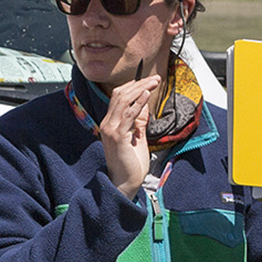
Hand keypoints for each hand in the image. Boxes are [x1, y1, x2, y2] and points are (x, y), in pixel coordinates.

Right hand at [101, 73, 160, 198]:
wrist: (125, 182)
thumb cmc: (131, 163)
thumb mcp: (138, 137)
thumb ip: (139, 121)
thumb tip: (145, 104)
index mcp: (110, 123)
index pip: (119, 97)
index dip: (133, 86)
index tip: (149, 81)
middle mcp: (107, 123)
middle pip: (120, 95)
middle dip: (138, 83)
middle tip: (154, 78)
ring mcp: (110, 129)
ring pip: (123, 100)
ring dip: (140, 89)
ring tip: (153, 83)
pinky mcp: (118, 136)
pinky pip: (127, 115)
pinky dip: (137, 103)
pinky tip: (146, 95)